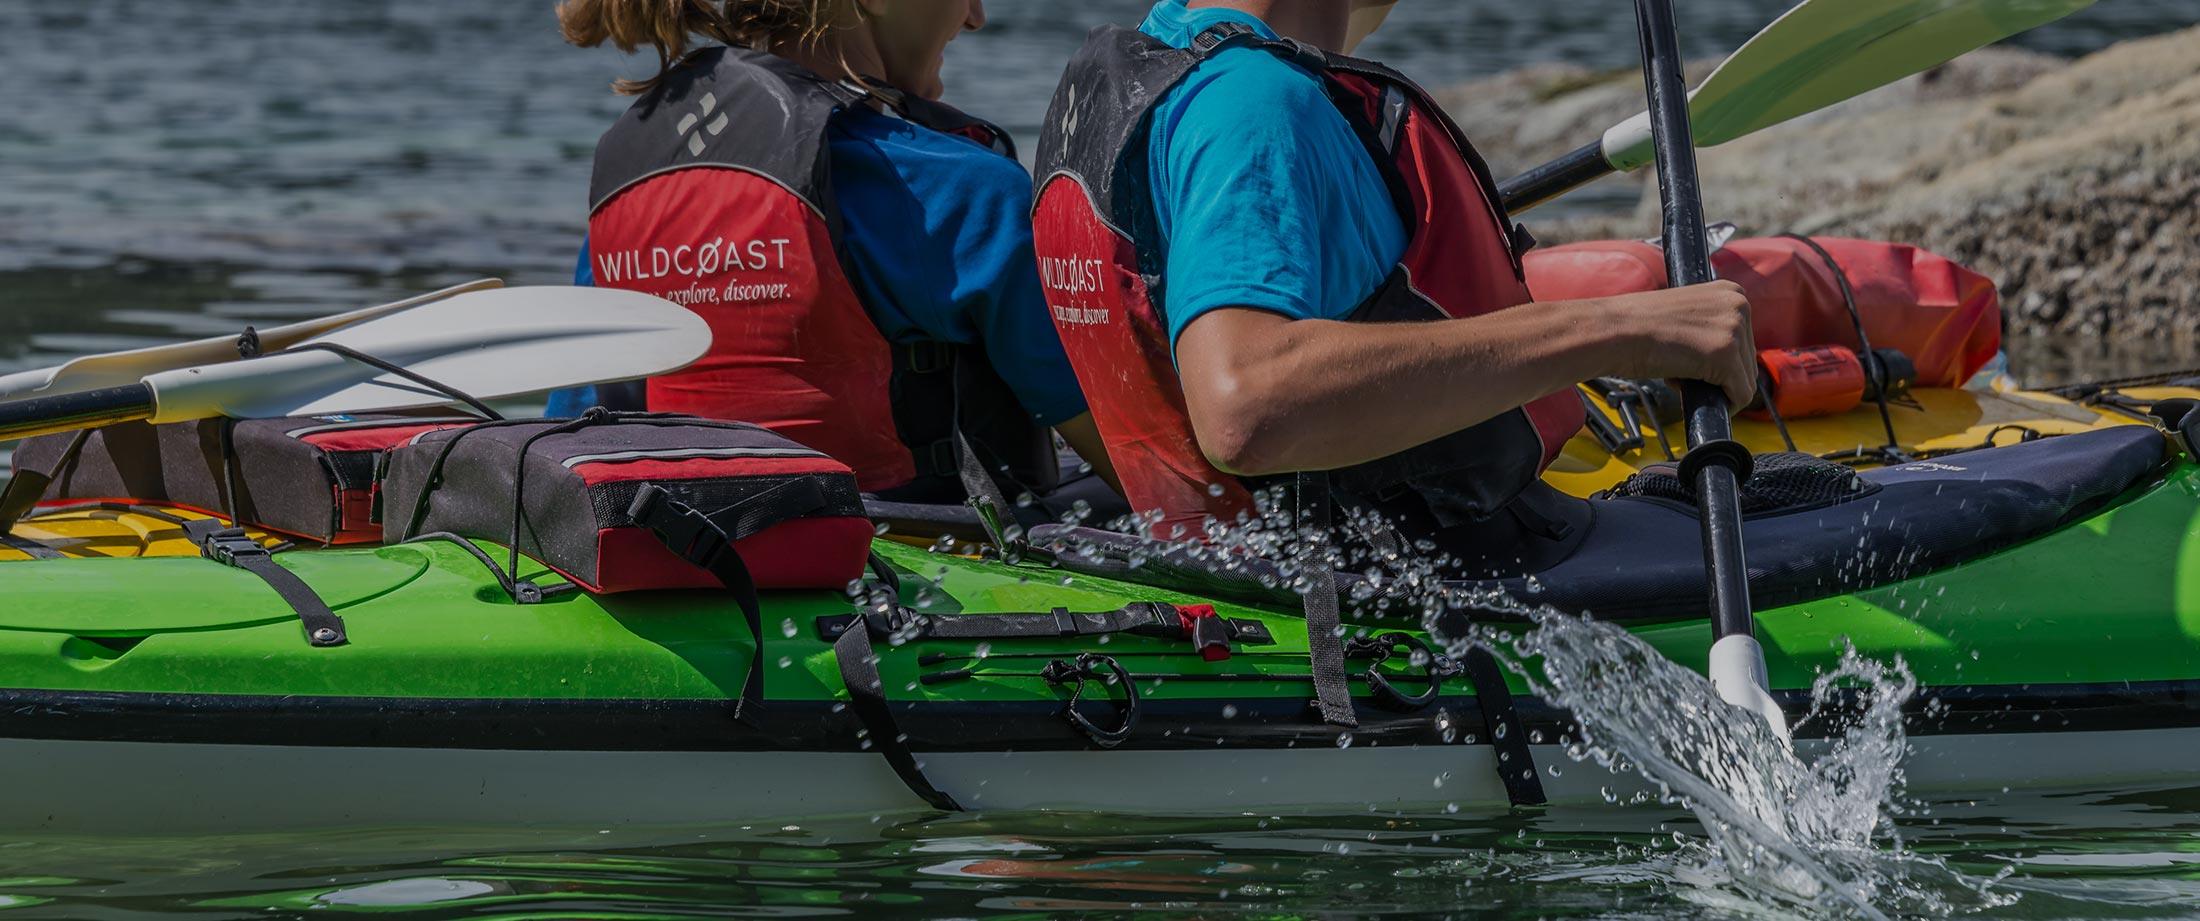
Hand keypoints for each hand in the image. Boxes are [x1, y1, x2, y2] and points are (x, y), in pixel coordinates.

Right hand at [1604, 280, 1755, 407]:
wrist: (1611, 331)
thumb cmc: (1634, 326)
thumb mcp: (1684, 313)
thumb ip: (1709, 327)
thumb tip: (1720, 359)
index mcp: (1730, 291)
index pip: (1743, 339)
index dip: (1718, 360)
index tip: (1691, 360)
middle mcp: (1739, 305)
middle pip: (1748, 361)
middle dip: (1717, 376)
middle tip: (1680, 369)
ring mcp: (1734, 330)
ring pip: (1745, 380)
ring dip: (1714, 389)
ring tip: (1678, 374)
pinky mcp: (1725, 357)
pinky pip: (1740, 394)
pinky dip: (1722, 403)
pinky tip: (1692, 392)